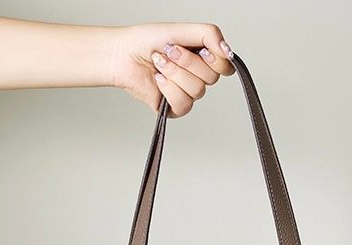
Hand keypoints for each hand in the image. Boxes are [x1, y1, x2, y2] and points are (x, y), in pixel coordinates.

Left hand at [109, 23, 235, 117]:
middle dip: (188, 62)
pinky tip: (158, 81)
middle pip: (211, 78)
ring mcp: (187, 94)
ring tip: (159, 64)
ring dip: (175, 73)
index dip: (216, 60)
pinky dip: (168, 89)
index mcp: (202, 57)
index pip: (225, 66)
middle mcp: (197, 76)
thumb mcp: (182, 29)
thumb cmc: (146, 41)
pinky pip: (183, 104)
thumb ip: (210, 35)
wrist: (122, 56)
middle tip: (170, 52)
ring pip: (197, 91)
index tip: (201, 49)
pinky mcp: (175, 108)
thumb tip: (229, 51)